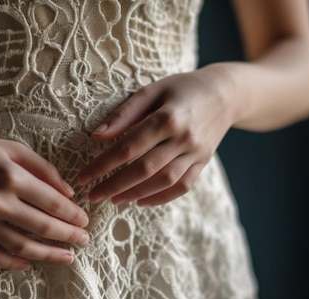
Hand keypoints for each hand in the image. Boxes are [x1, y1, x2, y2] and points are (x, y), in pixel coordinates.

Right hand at [0, 126, 88, 269]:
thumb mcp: (7, 147)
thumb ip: (41, 167)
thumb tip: (68, 191)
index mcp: (11, 176)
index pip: (53, 202)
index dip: (73, 214)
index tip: (85, 221)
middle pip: (43, 226)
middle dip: (69, 236)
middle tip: (84, 240)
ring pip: (22, 246)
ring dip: (49, 254)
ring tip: (67, 257)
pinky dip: (14, 263)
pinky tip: (30, 263)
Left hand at [78, 66, 234, 205]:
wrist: (226, 94)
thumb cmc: (183, 88)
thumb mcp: (152, 90)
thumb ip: (124, 113)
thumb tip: (97, 135)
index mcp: (168, 118)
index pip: (128, 147)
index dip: (102, 165)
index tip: (83, 177)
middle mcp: (184, 138)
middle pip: (144, 169)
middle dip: (115, 185)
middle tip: (92, 195)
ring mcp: (196, 153)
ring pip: (164, 181)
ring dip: (136, 194)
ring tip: (114, 199)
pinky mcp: (203, 163)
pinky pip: (182, 187)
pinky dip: (161, 197)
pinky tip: (141, 200)